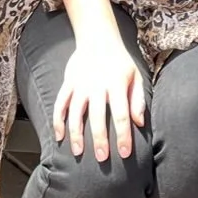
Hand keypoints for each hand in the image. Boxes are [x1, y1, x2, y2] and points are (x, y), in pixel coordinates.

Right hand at [52, 31, 146, 161]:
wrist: (98, 38)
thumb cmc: (120, 61)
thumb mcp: (135, 76)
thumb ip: (137, 99)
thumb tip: (139, 123)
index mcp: (116, 84)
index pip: (121, 114)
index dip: (123, 135)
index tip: (125, 153)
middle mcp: (96, 86)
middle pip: (97, 117)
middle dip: (99, 140)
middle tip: (102, 159)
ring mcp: (80, 85)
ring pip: (75, 113)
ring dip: (76, 134)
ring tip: (78, 152)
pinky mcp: (68, 83)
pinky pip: (60, 103)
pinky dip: (57, 120)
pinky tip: (59, 136)